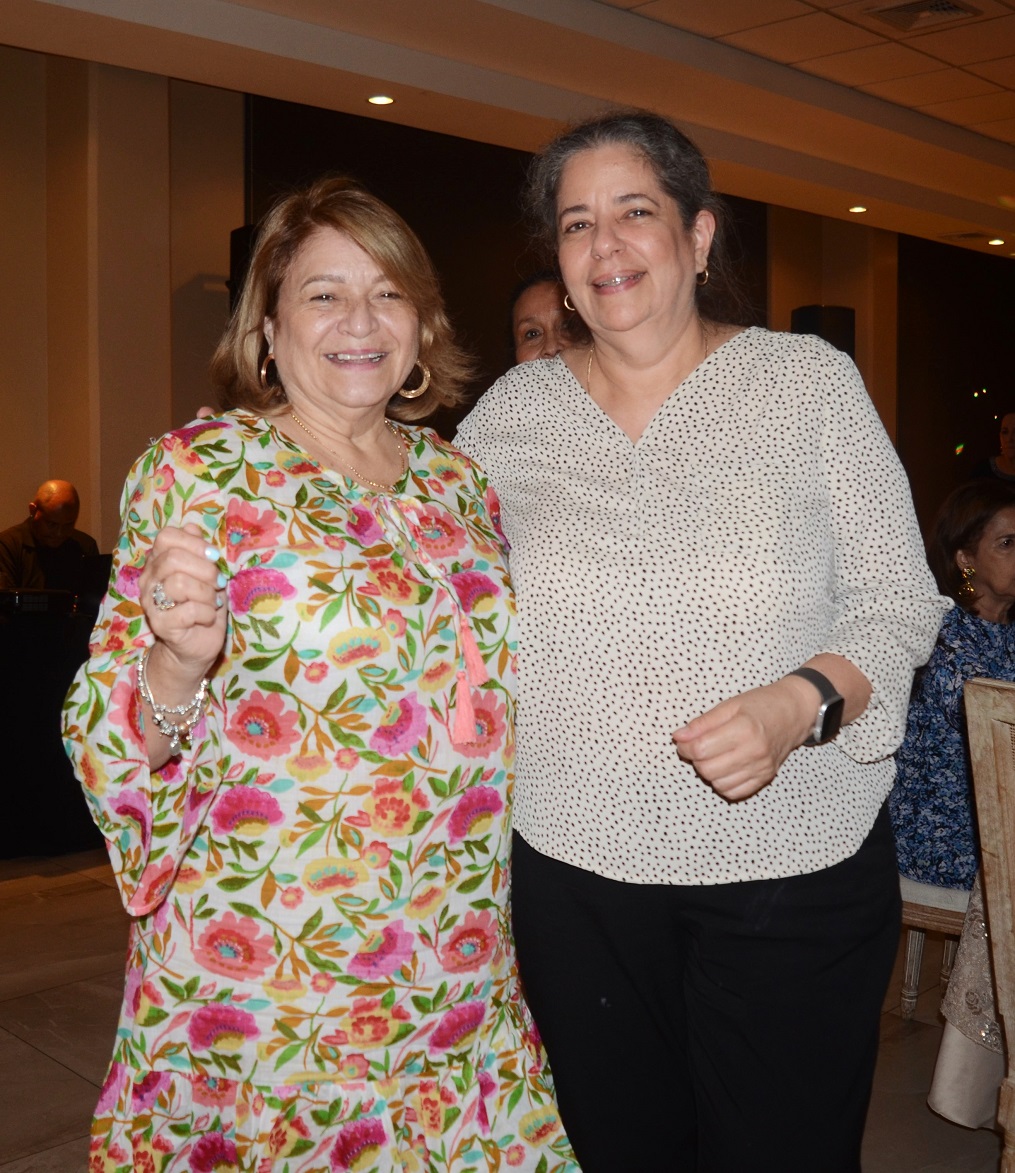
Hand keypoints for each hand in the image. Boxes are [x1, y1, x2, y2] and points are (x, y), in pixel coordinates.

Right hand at [138, 523, 227, 685]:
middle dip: (206, 570)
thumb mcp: (207, 576)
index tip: (213, 557)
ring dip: (207, 594)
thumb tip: (193, 527)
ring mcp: (151, 603)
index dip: (194, 543)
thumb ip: (200, 552)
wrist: (195, 646)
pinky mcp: (160, 624)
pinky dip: (206, 613)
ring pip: (180, 583)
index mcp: (159, 562)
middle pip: (174, 559)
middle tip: (217, 584)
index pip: (167, 537)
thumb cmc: (202, 607)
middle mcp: (149, 579)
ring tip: (212, 603)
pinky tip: (207, 617)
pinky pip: (188, 610)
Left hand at [672, 676, 816, 801]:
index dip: (685, 746)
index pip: (701, 749)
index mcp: (744, 729)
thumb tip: (678, 737)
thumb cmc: (761, 705)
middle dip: (695, 759)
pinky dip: (723, 783)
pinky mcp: (765, 778)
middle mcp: (754, 751)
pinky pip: (734, 792)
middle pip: (707, 769)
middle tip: (698, 746)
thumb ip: (702, 723)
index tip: (683, 740)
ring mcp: (761, 767)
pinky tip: (725, 767)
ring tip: (714, 755)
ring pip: (718, 784)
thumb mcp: (729, 705)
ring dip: (708, 772)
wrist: (793, 712)